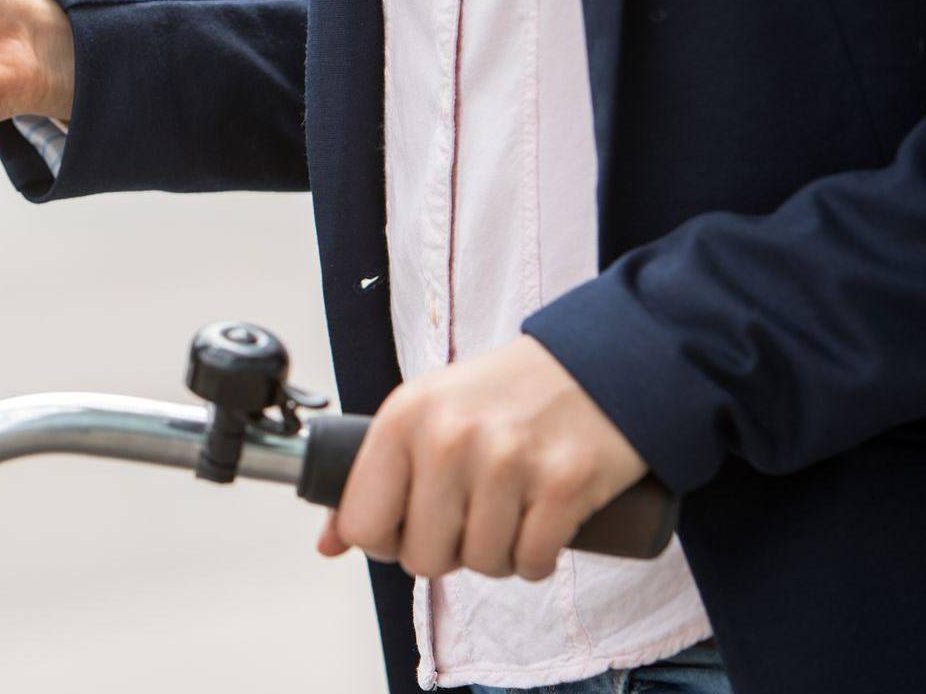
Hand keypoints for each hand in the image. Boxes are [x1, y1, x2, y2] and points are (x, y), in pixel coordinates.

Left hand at [316, 336, 648, 580]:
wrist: (597, 360)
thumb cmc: (502, 397)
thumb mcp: (425, 415)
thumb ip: (373, 478)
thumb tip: (329, 545)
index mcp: (403, 417)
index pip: (362, 524)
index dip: (386, 542)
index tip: (411, 528)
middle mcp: (449, 437)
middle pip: (423, 557)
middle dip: (447, 553)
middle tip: (470, 520)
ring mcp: (509, 459)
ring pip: (482, 564)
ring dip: (497, 556)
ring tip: (509, 516)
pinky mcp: (566, 482)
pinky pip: (532, 563)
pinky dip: (536, 561)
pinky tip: (542, 528)